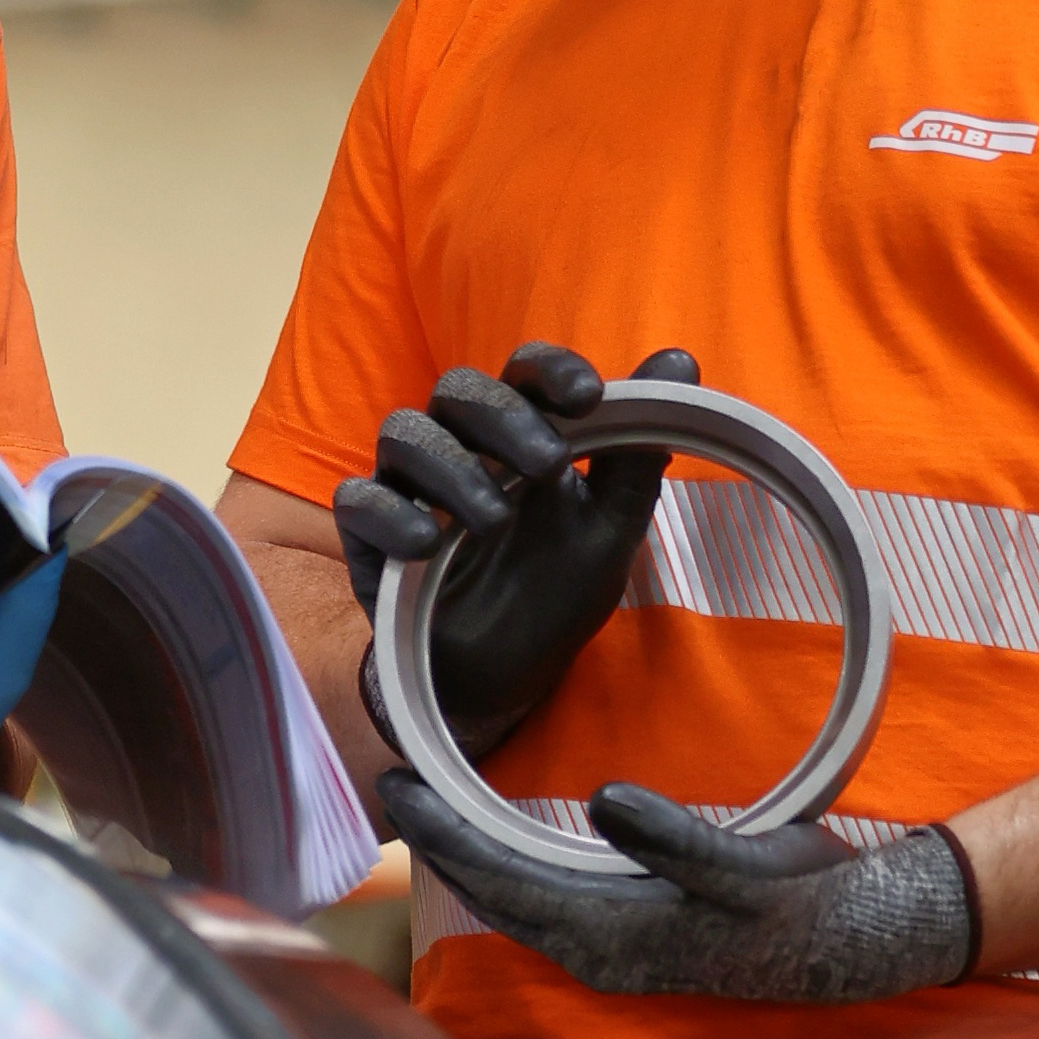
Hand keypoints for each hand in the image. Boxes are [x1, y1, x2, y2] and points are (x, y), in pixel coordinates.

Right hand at [336, 339, 690, 758]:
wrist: (504, 679)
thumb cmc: (555, 592)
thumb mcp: (609, 528)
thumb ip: (638, 450)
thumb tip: (679, 359)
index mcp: (519, 433)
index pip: (523, 371)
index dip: (550, 370)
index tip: (589, 397)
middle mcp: (458, 447)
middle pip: (458, 389)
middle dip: (503, 418)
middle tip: (548, 465)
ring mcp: (408, 488)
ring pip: (404, 433)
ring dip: (453, 468)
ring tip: (494, 522)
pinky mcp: (367, 538)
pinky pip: (359, 501)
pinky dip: (392, 515)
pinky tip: (429, 544)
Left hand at [384, 775, 982, 1002]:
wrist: (850, 943)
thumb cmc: (800, 903)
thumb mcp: (747, 865)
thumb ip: (673, 840)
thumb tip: (603, 802)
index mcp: (610, 936)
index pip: (499, 881)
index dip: (443, 834)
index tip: (398, 784)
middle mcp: (594, 952)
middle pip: (488, 892)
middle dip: (436, 839)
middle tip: (389, 779)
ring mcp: (605, 950)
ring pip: (509, 900)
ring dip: (465, 853)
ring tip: (423, 801)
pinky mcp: (620, 937)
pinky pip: (537, 901)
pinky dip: (502, 864)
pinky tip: (489, 834)